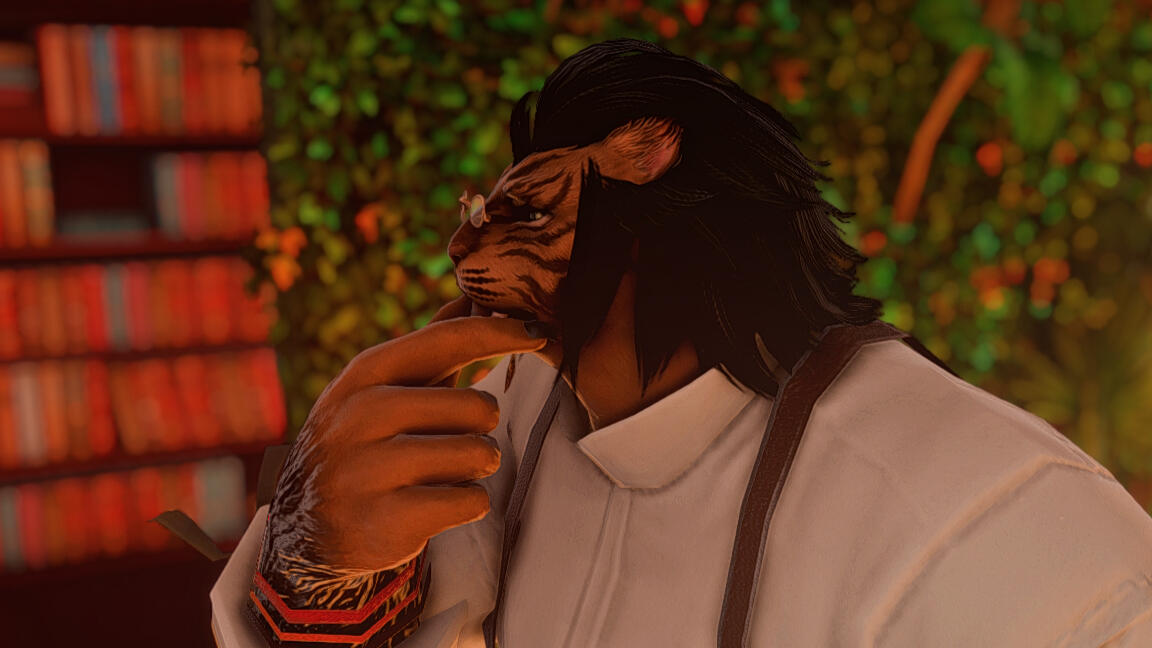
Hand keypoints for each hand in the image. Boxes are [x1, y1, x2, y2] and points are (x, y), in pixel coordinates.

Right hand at [265, 297, 546, 573]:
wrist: (310, 531)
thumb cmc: (368, 448)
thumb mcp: (384, 392)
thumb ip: (431, 347)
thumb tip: (472, 297)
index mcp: (365, 375)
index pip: (447, 340)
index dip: (501, 333)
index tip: (539, 334)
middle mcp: (361, 415)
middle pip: (477, 406)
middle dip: (482, 428)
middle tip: (453, 443)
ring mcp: (368, 469)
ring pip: (478, 454)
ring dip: (475, 468)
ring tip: (441, 474)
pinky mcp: (386, 520)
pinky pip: (471, 500)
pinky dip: (468, 504)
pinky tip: (436, 505)